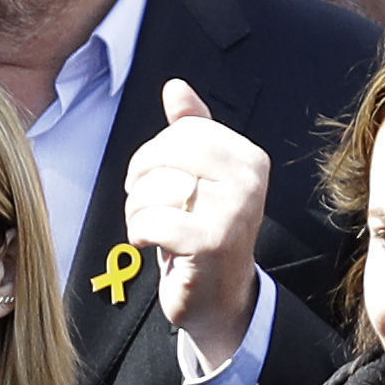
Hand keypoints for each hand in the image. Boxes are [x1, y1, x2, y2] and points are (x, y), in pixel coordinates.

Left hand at [123, 80, 267, 369]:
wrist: (219, 297)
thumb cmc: (204, 233)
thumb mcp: (200, 178)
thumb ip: (192, 131)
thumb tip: (175, 87)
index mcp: (248, 158)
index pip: (181, 132)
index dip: (153, 155)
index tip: (155, 180)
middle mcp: (248, 180)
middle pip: (163, 156)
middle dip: (140, 182)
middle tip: (146, 205)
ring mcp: (233, 211)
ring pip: (152, 189)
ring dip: (136, 211)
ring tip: (152, 228)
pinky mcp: (210, 242)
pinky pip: (150, 220)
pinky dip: (138, 233)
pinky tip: (149, 244)